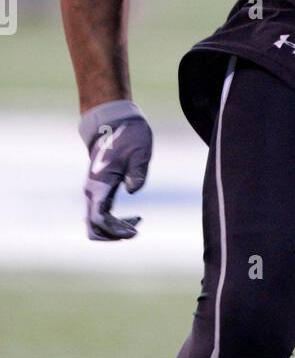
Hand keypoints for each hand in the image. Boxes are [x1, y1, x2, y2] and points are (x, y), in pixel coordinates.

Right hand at [78, 101, 152, 240]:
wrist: (112, 122)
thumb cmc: (128, 135)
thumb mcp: (139, 151)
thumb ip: (137, 171)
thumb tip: (132, 191)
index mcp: (100, 184)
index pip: (99, 219)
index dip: (115, 231)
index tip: (135, 230)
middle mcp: (92, 191)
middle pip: (93, 227)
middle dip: (112, 236)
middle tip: (135, 230)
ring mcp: (92, 191)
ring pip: (94, 224)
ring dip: (112, 230)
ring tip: (135, 225)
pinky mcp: (97, 191)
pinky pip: (99, 215)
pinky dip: (112, 223)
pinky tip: (133, 218)